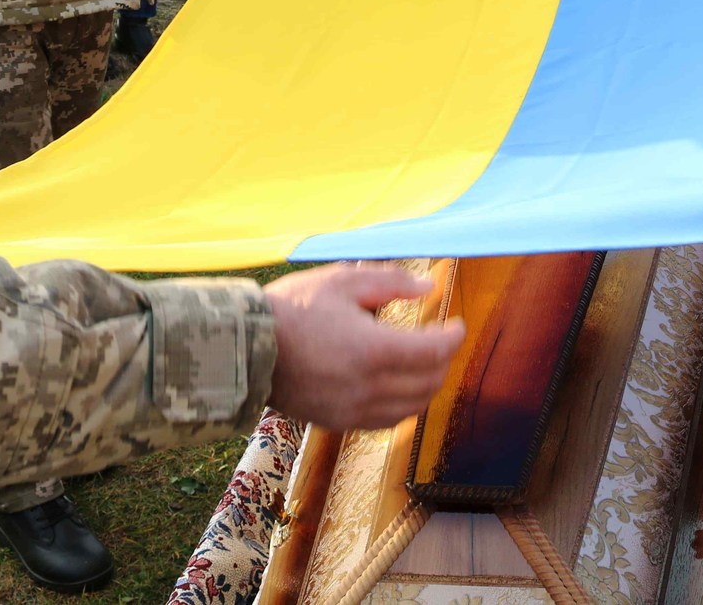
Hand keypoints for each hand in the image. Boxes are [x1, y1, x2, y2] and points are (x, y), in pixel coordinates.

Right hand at [265, 265, 465, 429]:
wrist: (245, 348)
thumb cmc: (292, 308)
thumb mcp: (342, 281)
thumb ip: (390, 283)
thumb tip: (428, 287)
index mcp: (374, 350)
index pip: (435, 352)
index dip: (453, 338)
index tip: (457, 324)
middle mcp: (369, 387)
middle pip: (430, 382)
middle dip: (444, 360)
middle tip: (441, 340)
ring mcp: (354, 410)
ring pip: (413, 407)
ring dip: (427, 385)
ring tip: (424, 362)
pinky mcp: (340, 422)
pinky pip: (388, 420)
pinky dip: (404, 404)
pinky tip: (399, 386)